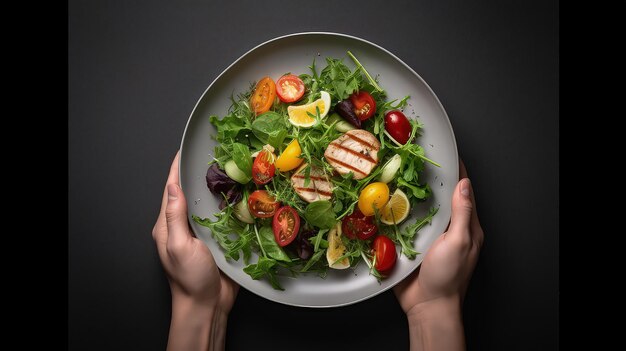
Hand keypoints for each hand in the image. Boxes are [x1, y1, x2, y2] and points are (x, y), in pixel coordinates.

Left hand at [152, 152, 237, 350]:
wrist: (207, 305)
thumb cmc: (190, 279)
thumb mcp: (179, 245)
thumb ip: (175, 216)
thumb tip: (173, 186)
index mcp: (167, 225)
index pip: (171, 189)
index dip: (177, 169)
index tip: (185, 149)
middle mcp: (183, 225)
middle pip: (190, 193)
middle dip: (198, 173)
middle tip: (213, 153)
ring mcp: (201, 233)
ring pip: (208, 203)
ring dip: (216, 187)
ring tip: (229, 168)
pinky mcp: (218, 240)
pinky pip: (223, 217)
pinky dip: (230, 204)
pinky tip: (241, 194)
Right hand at [393, 161, 482, 349]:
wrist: (427, 306)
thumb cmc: (448, 277)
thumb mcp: (459, 241)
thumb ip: (462, 212)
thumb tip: (464, 184)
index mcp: (466, 226)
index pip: (463, 192)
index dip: (456, 171)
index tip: (445, 152)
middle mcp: (447, 228)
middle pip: (439, 197)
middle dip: (428, 179)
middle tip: (413, 159)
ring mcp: (428, 237)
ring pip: (418, 208)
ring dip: (408, 194)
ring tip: (395, 174)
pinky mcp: (410, 244)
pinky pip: (403, 224)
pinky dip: (395, 212)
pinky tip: (384, 201)